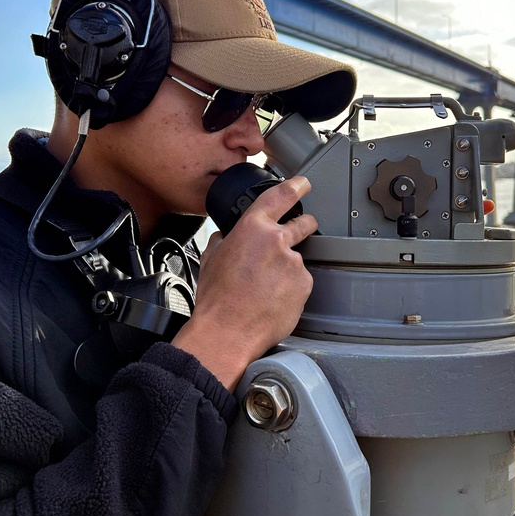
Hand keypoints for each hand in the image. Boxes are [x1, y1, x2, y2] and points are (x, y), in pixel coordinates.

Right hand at [171, 176, 316, 390]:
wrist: (227, 332)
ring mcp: (294, 264)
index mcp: (252, 228)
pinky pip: (301, 283)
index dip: (296, 186)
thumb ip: (221, 241)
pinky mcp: (304, 285)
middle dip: (304, 226)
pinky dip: (291, 290)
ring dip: (288, 270)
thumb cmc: (217, 300)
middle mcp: (277, 241)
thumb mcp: (210, 260)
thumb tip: (224, 237)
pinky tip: (273, 301)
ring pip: (298, 260)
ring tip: (266, 289)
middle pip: (303, 224)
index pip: (280, 196)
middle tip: (293, 240)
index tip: (303, 183)